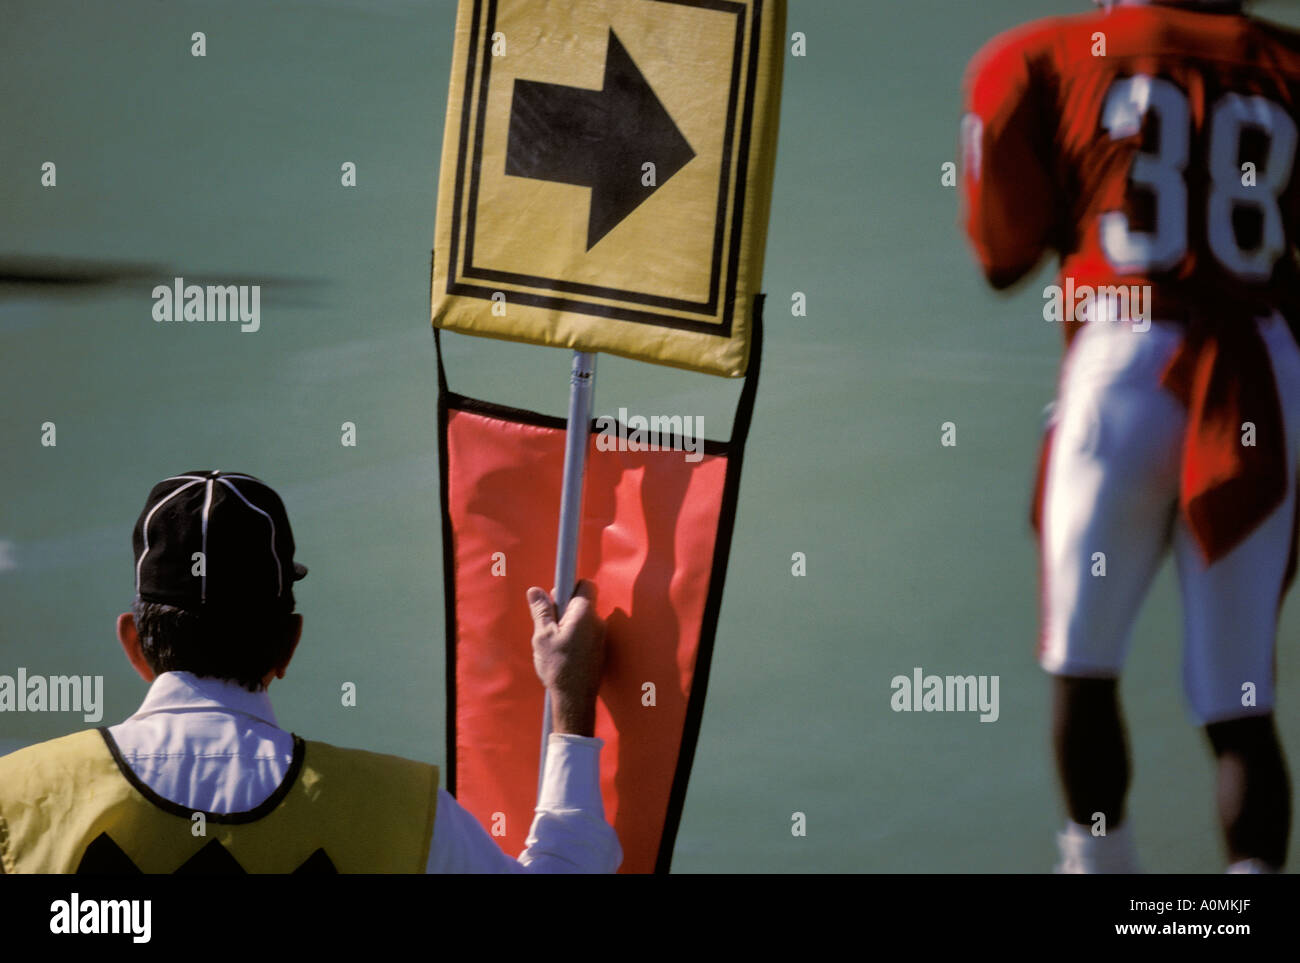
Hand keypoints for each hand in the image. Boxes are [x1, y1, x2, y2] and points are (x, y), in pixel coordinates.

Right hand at [527, 580, 604, 735]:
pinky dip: (575, 636)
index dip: (570, 586)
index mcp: (584, 614)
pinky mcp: (599, 648)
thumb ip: (541, 611)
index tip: (556, 595)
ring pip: (584, 619)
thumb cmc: (559, 667)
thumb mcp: (542, 636)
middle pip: (583, 601)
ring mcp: (601, 636)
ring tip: (555, 641)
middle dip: (566, 606)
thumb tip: (536, 591)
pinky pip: (587, 633)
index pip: (585, 584)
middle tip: (549, 621)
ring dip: (570, 623)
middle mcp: (597, 622)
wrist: (574, 698)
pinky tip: (564, 651)